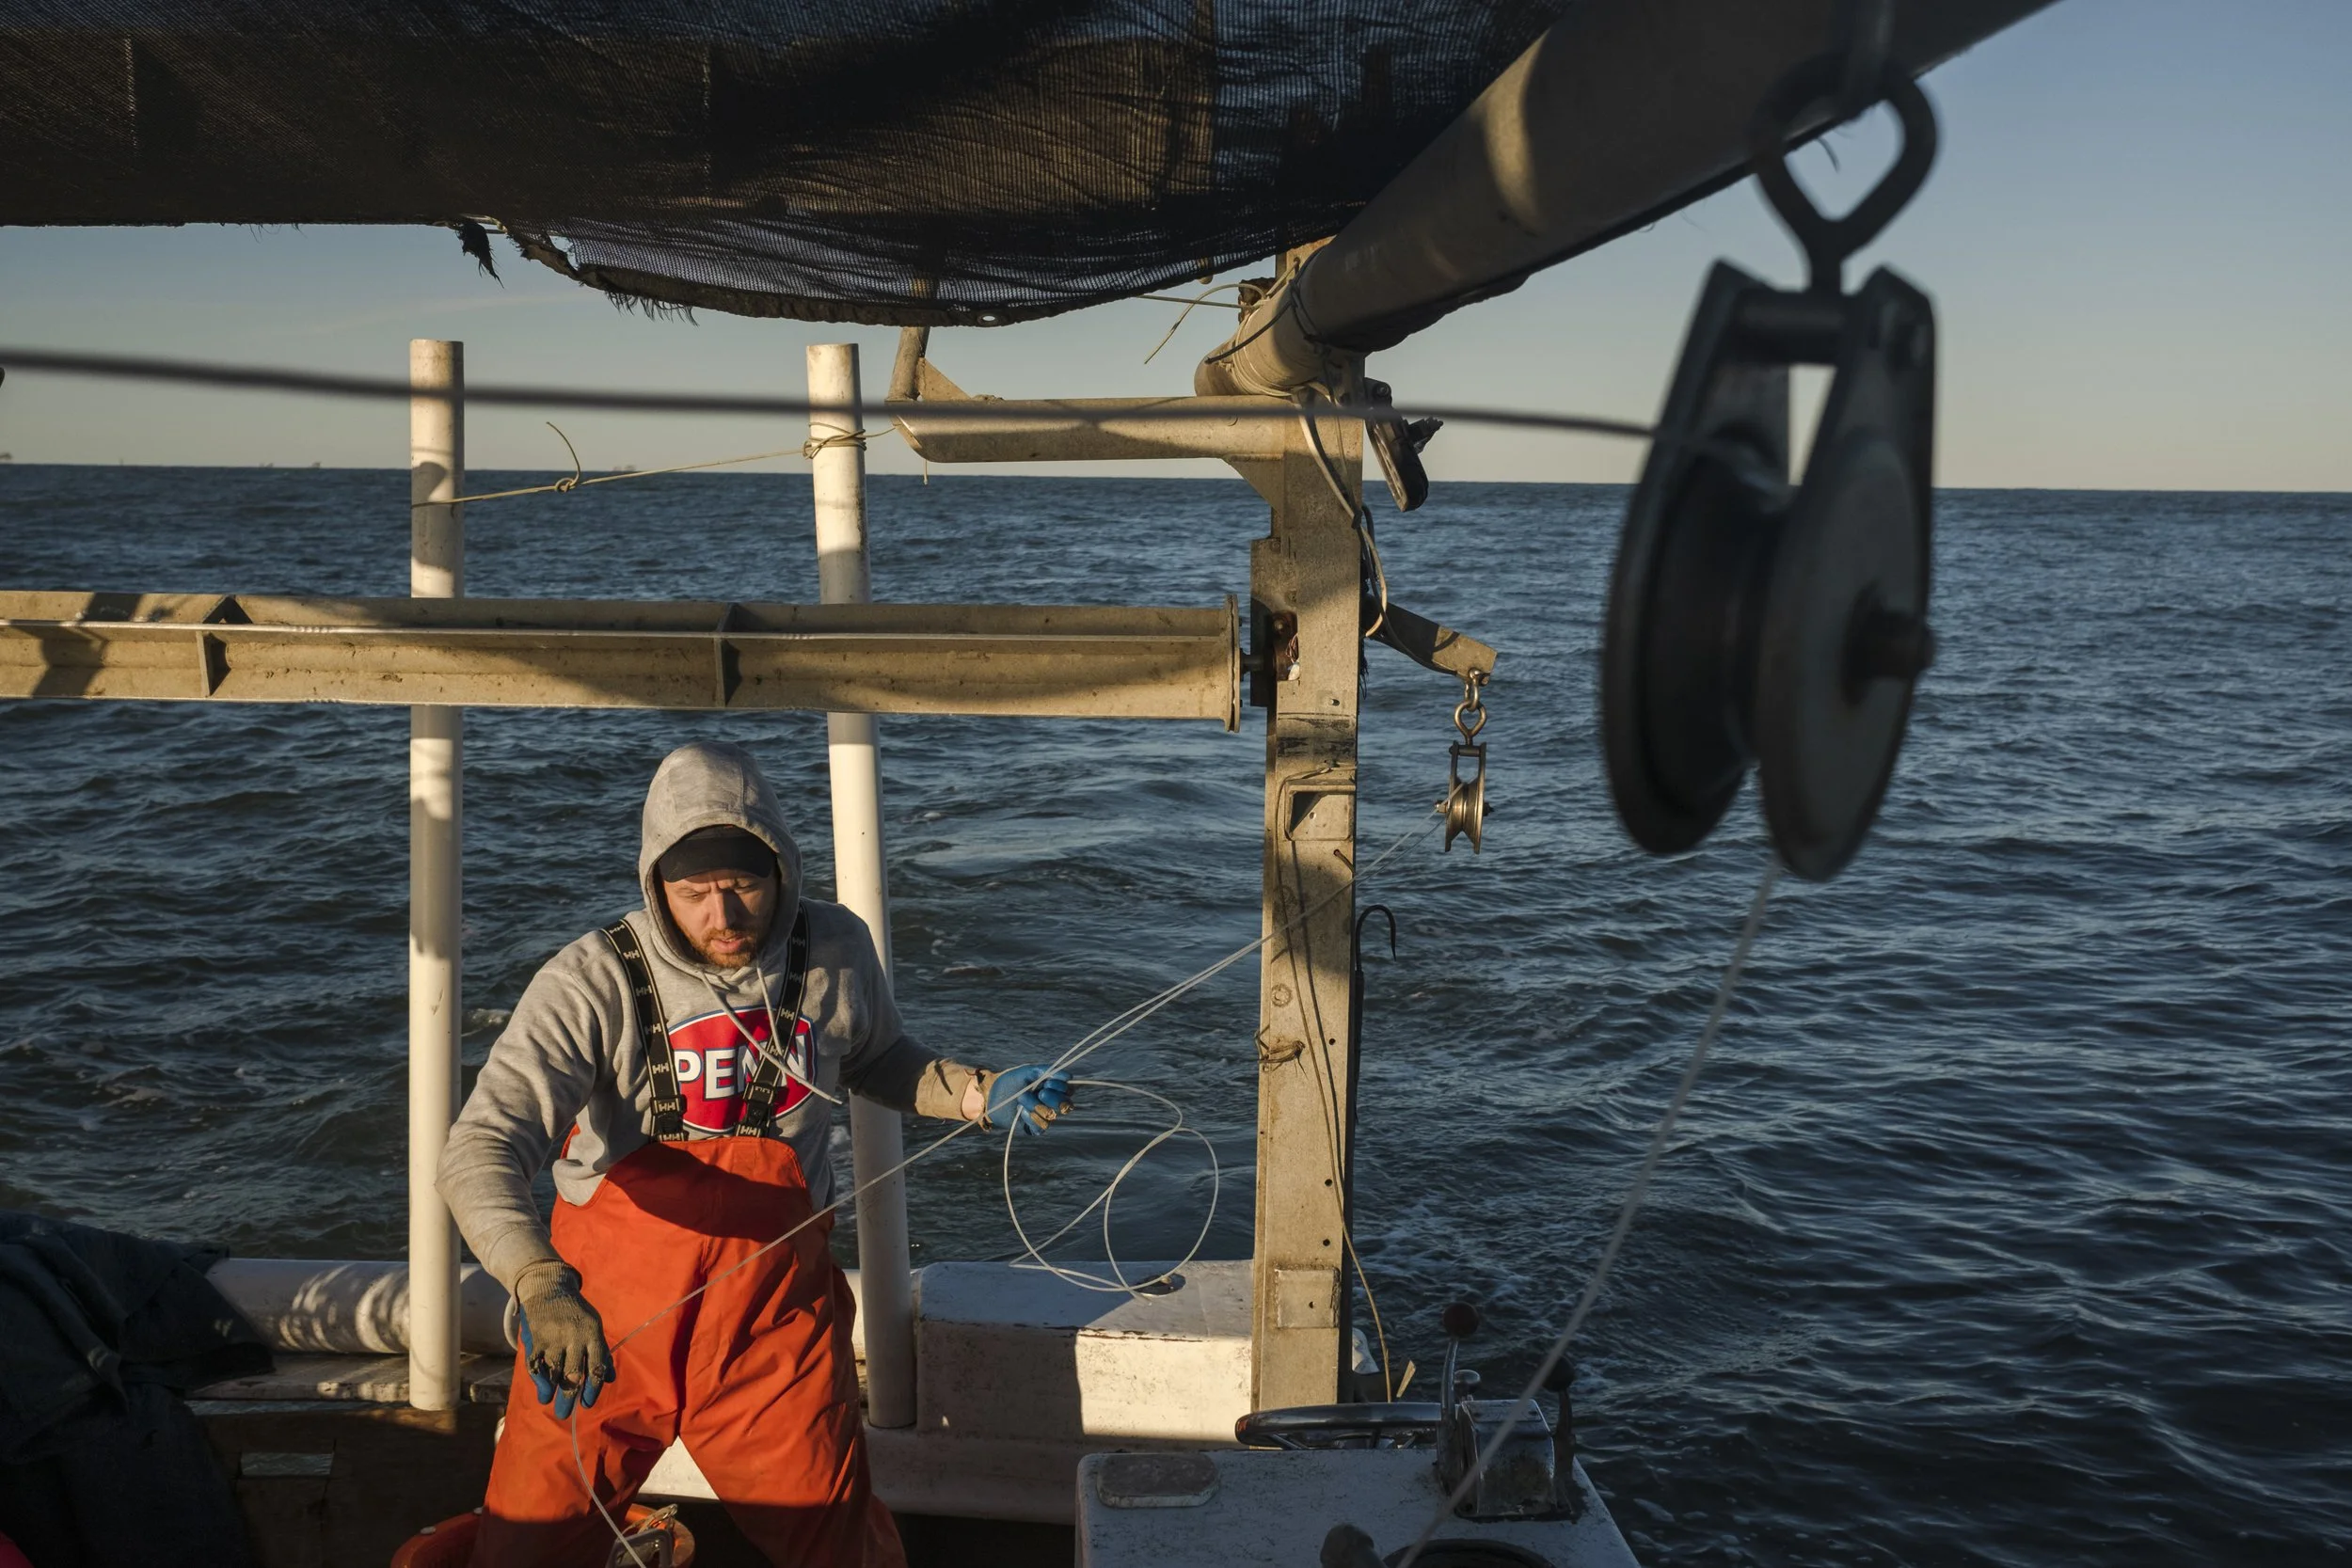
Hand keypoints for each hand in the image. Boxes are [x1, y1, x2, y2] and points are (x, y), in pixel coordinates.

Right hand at [513, 1261, 611, 1418]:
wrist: (549, 1289)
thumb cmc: (576, 1312)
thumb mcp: (594, 1326)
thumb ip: (601, 1351)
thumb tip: (610, 1378)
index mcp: (592, 1334)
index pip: (596, 1367)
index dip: (593, 1389)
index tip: (587, 1404)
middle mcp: (574, 1337)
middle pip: (573, 1375)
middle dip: (570, 1398)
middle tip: (566, 1414)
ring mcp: (553, 1338)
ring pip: (555, 1373)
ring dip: (554, 1392)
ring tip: (553, 1404)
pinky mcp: (536, 1339)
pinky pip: (537, 1366)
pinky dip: (539, 1382)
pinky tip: (543, 1393)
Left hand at [981, 1064, 1073, 1135]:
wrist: (991, 1094)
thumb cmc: (1012, 1080)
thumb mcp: (1029, 1071)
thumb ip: (1048, 1071)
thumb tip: (1069, 1077)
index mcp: (1054, 1088)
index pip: (1069, 1090)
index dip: (1061, 1087)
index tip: (1048, 1081)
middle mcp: (1052, 1103)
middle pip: (1066, 1106)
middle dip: (1053, 1098)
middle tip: (1040, 1092)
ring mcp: (1044, 1116)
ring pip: (1051, 1115)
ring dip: (1035, 1105)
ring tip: (1021, 1098)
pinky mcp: (1034, 1128)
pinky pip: (1041, 1126)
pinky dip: (1031, 1117)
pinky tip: (1021, 1111)